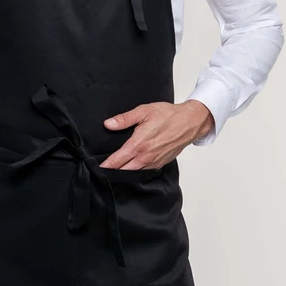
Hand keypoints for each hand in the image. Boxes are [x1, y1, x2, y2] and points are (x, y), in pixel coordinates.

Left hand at [98, 99, 214, 168]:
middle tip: (101, 172)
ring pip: (134, 173)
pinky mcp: (160, 163)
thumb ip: (125, 119)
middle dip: (112, 172)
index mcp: (138, 144)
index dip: (106, 165)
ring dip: (123, 173)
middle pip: (124, 171)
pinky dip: (135, 172)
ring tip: (113, 172)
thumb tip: (108, 124)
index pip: (117, 160)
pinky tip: (130, 168)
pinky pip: (144, 171)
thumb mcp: (144, 112)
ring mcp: (154, 162)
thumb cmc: (168, 115)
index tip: (96, 168)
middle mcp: (145, 157)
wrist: (189, 122)